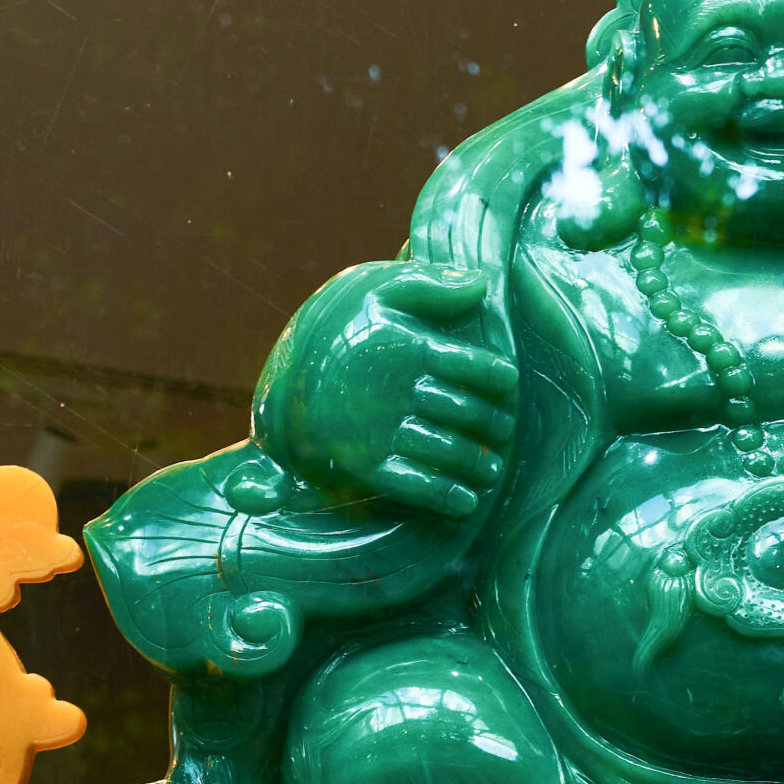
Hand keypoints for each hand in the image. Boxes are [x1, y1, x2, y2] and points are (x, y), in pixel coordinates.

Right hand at [256, 260, 518, 517]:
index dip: (497, 376)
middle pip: (465, 412)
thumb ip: (428, 283)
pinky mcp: (363, 466)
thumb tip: (481, 282)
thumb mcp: (374, 288)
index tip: (508, 382)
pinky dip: (445, 496)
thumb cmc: (335, 327)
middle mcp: (398, 392)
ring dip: (478, 463)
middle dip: (494, 424)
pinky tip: (466, 501)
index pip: (470, 365)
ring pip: (448, 451)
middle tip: (505, 430)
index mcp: (407, 348)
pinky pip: (414, 485)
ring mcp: (380, 432)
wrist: (276, 382)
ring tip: (492, 469)